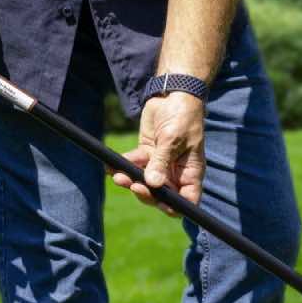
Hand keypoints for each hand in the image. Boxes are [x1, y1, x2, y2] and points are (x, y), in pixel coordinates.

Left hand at [111, 92, 205, 216]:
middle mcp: (176, 173)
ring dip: (131, 181)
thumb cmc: (183, 116)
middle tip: (133, 185)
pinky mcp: (146, 154)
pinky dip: (123, 166)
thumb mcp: (173, 139)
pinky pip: (134, 165)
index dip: (175, 207)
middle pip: (161, 195)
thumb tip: (153, 184)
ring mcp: (161, 165)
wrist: (172, 94)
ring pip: (145, 182)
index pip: (187, 200)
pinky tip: (110, 165)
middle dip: (146, 193)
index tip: (161, 204)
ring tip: (118, 176)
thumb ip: (162, 162)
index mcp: (190, 173)